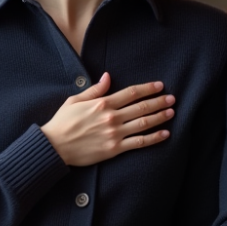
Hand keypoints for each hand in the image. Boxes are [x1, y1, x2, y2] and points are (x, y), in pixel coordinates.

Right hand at [40, 73, 175, 166]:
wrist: (54, 146)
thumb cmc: (63, 122)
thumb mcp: (75, 100)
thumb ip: (95, 89)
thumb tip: (108, 76)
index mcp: (103, 103)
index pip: (131, 93)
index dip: (148, 88)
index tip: (160, 86)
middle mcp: (112, 117)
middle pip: (141, 107)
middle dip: (159, 102)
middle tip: (172, 99)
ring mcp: (114, 134)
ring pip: (143, 123)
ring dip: (160, 117)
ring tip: (172, 112)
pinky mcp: (114, 149)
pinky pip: (139, 143)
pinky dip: (154, 138)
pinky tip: (165, 134)